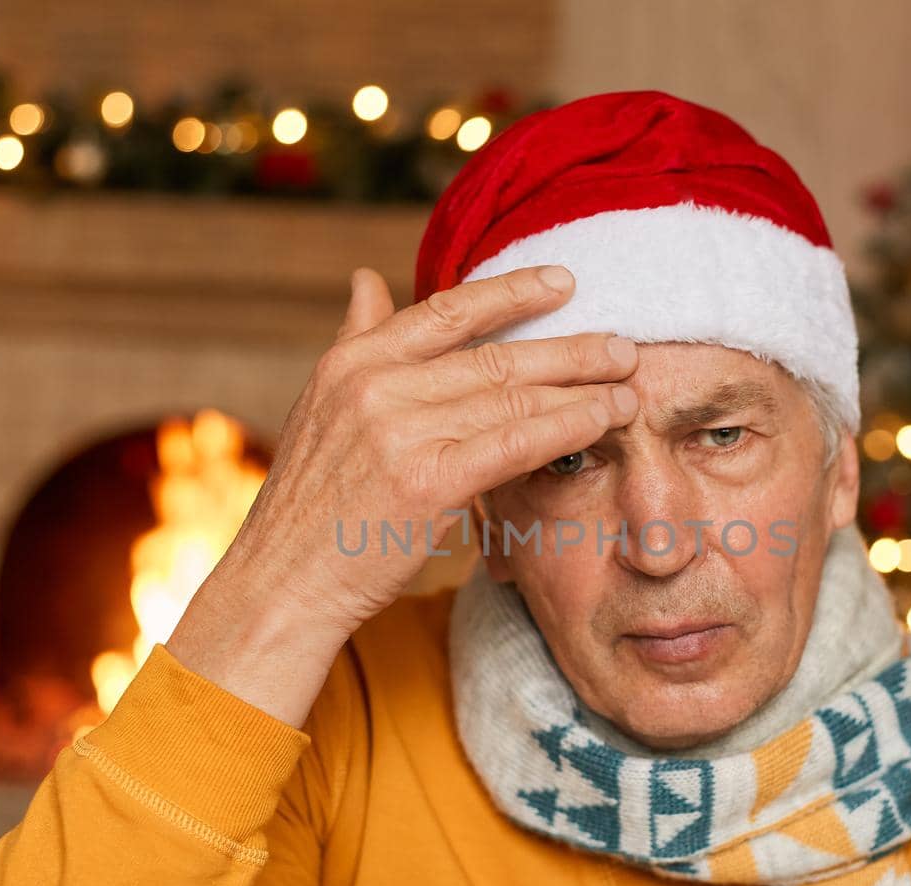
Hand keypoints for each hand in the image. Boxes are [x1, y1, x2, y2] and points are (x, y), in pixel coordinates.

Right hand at [165, 263, 639, 726]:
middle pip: (494, 355)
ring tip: (628, 384)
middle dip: (569, 348)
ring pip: (513, 396)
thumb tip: (367, 277)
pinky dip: (567, 426)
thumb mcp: (320, 406)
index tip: (564, 281)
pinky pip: (516, 442)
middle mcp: (374, 385)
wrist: (282, 584)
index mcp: (351, 362)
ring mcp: (399, 430)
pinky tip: (603, 420)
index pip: (447, 311)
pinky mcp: (427, 480)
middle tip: (624, 344)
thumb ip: (354, 339)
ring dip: (581, 388)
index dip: (512, 292)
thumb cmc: (311, 505)